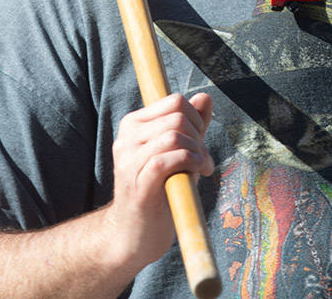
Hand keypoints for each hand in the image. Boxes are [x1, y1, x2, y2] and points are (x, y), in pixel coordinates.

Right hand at [102, 92, 214, 267]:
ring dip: (198, 152)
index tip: (200, 141)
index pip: (174, 101)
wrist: (135, 234)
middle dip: (200, 136)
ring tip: (202, 168)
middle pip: (178, 117)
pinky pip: (167, 159)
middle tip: (204, 160)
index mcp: (133, 125)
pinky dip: (190, 162)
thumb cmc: (159, 190)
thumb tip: (205, 97)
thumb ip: (191, 125)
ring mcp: (128, 161)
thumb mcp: (178, 152)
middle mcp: (126, 138)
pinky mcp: (137, 184)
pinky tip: (197, 173)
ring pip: (174, 136)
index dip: (196, 118)